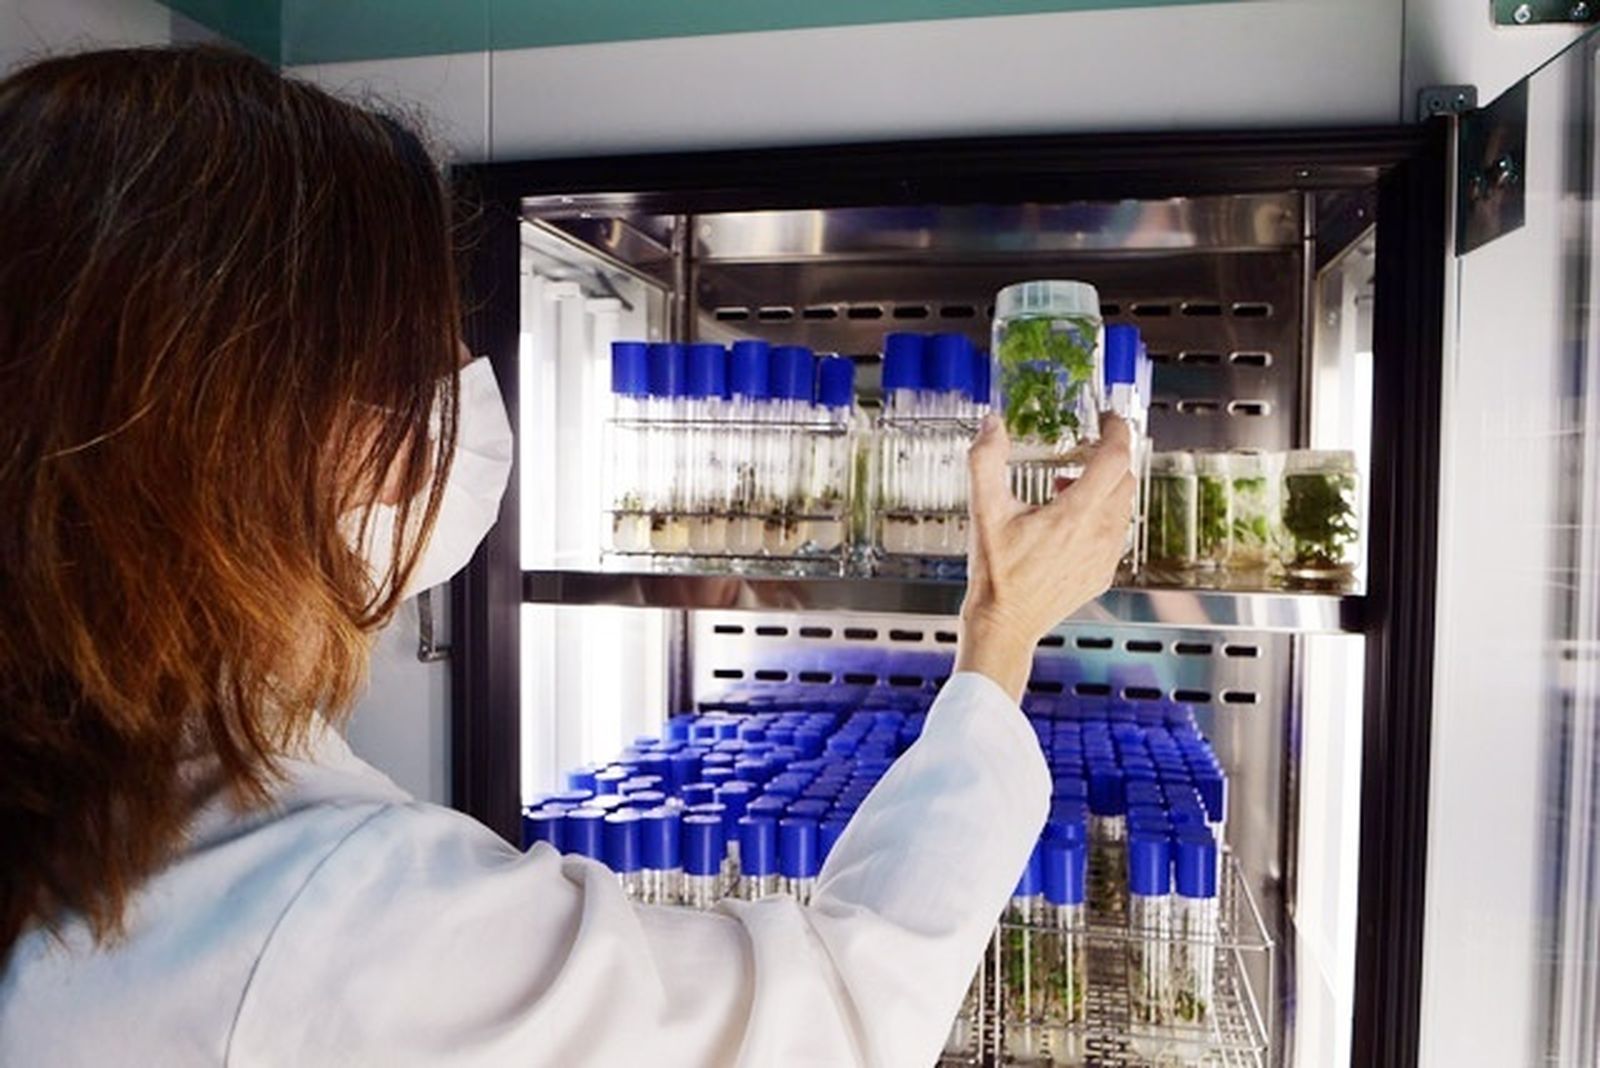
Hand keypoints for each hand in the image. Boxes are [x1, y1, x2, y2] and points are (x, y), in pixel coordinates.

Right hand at [955, 413, 1135, 700]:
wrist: (1004, 623)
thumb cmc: (996, 574)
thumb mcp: (984, 511)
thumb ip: (986, 461)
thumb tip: (992, 426)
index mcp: (1074, 514)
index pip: (1115, 459)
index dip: (1116, 431)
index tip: (1108, 419)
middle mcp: (1098, 534)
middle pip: (1124, 478)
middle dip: (1109, 457)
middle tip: (1085, 448)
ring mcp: (1105, 555)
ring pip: (1123, 505)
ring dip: (1104, 487)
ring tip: (1068, 486)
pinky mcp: (1103, 572)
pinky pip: (1115, 532)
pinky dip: (1101, 515)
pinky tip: (1070, 520)